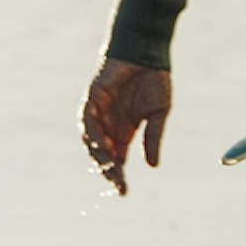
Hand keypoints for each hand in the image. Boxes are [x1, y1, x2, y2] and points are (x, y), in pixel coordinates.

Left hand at [83, 58, 170, 192]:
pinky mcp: (92, 99)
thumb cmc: (154, 81)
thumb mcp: (158, 115)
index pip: (117, 159)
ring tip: (110, 168)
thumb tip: (153, 166)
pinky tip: (104, 145)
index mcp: (124, 131)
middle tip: (116, 183)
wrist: (147, 53)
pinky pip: (87, 121)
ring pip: (91, 141)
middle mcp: (108, 125)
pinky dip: (93, 134)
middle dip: (108, 170)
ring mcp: (98, 112)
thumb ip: (153, 139)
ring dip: (99, 155)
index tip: (123, 192)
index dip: (118, 176)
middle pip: (102, 154)